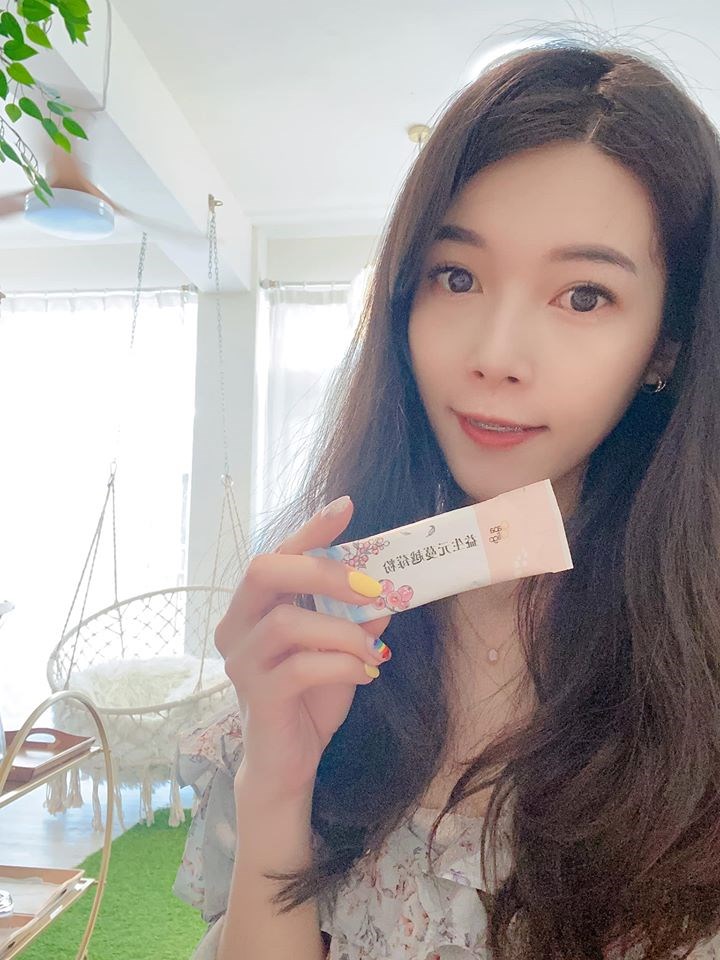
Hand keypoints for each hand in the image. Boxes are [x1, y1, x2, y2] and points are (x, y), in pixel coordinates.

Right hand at [215, 497, 391, 804]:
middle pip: (265, 571)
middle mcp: (236, 625)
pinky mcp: (257, 694)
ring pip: (288, 622)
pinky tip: (366, 672)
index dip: (310, 529)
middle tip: (370, 587)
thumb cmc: (311, 698)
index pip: (278, 553)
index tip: (346, 507)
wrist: (289, 762)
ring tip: (377, 647)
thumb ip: (358, 616)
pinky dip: (342, 664)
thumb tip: (389, 587)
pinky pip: (300, 667)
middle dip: (322, 571)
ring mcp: (241, 661)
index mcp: (255, 605)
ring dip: (343, 630)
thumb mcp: (341, 648)